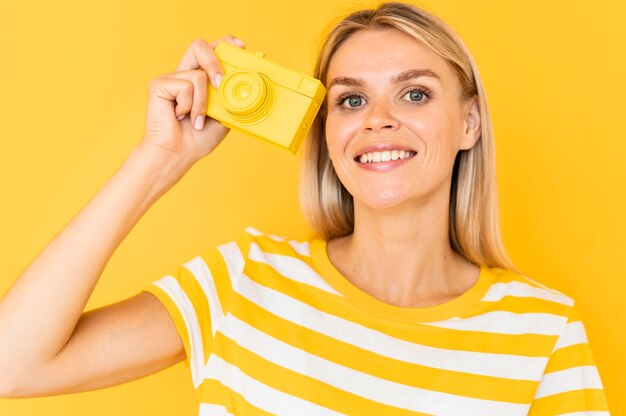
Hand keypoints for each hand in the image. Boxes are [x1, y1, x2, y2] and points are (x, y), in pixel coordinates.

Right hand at [139, 35, 245, 168]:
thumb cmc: (198, 138)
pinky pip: (185, 86)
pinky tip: (179, 117)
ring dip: (203, 103)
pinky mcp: (158, 85)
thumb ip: (231, 97)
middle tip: (221, 84)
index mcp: (198, 79)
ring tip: (196, 120)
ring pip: (198, 75)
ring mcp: (170, 78)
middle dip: (214, 62)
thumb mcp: (224, 116)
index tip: (240, 46)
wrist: (178, 154)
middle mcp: (183, 74)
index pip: (211, 50)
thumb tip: (246, 82)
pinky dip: (189, 106)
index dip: (225, 43)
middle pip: (199, 46)